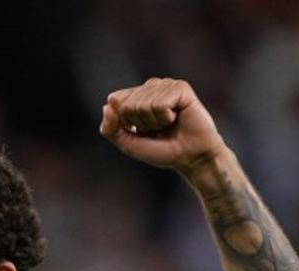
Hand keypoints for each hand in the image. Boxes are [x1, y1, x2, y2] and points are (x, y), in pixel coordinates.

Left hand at [100, 78, 225, 172]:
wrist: (191, 158)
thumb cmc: (162, 150)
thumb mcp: (129, 144)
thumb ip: (111, 130)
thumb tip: (107, 106)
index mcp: (137, 95)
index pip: (115, 100)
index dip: (124, 122)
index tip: (141, 131)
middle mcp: (151, 86)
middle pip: (127, 104)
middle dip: (140, 124)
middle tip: (158, 129)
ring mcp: (166, 85)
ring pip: (143, 104)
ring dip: (154, 122)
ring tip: (168, 124)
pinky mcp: (180, 88)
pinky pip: (159, 104)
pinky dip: (165, 118)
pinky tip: (176, 118)